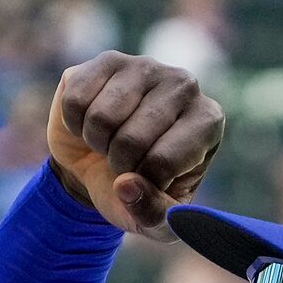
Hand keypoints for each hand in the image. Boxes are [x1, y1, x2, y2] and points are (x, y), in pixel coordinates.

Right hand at [46, 52, 223, 240]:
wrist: (101, 167)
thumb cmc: (139, 192)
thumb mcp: (155, 221)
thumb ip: (153, 216)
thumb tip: (126, 186)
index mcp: (208, 122)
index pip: (164, 162)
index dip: (142, 183)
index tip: (148, 179)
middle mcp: (185, 85)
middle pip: (131, 140)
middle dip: (116, 163)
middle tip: (123, 160)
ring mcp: (146, 67)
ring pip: (101, 118)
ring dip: (95, 142)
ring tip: (108, 141)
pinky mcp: (108, 61)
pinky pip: (76, 100)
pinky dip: (75, 124)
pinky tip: (90, 121)